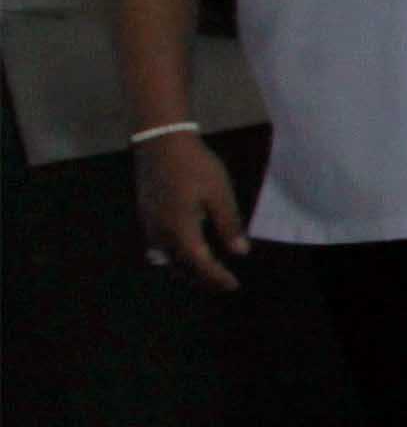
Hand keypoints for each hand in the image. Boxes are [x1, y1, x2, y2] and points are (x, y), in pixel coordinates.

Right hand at [131, 129, 245, 292]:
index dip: (217, 277)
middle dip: (202, 279)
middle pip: (180, 267)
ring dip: (186, 270)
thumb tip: (240, 253)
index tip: (234, 285)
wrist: (160, 142)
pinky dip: (175, 256)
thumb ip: (229, 225)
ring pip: (167, 259)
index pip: (200, 264)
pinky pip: (159, 247)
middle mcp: (160, 232)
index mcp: (180, 229)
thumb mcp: (219, 194)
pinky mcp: (145, 216)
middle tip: (223, 284)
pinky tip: (187, 252)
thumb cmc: (194, 165)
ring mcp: (149, 224)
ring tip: (207, 272)